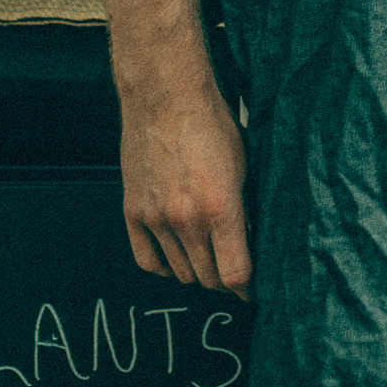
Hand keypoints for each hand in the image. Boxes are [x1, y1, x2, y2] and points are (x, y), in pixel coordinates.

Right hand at [120, 78, 252, 298]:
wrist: (165, 96)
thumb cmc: (211, 122)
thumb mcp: (244, 164)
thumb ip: (244, 207)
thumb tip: (249, 239)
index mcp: (220, 207)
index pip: (235, 273)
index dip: (246, 288)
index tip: (252, 290)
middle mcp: (186, 220)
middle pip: (207, 278)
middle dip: (224, 281)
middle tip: (232, 274)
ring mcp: (156, 219)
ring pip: (179, 273)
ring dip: (196, 273)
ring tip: (208, 262)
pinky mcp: (133, 212)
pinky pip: (147, 260)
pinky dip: (163, 268)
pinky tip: (175, 260)